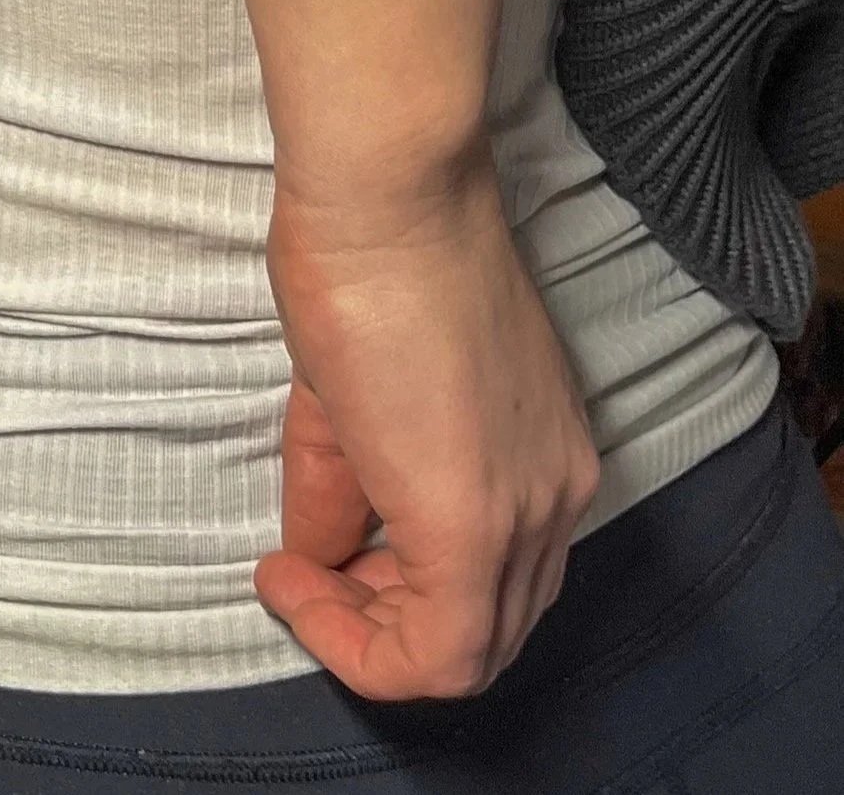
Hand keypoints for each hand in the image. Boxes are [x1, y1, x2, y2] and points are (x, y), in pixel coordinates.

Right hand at [259, 156, 599, 700]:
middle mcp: (556, 496)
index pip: (494, 582)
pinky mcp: (475, 522)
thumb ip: (343, 485)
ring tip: (297, 573)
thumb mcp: (354, 391)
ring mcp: (528, 512)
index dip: (393, 595)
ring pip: (468, 651)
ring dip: (369, 633)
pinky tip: (290, 580)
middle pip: (486, 630)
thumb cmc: (370, 255)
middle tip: (306, 572)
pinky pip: (438, 651)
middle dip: (380, 622)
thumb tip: (315, 551)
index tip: (314, 555)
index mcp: (544, 457)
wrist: (385, 196)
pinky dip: (358, 644)